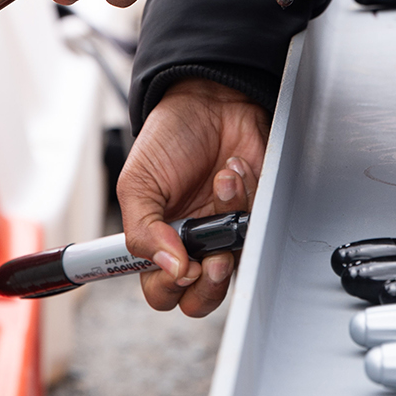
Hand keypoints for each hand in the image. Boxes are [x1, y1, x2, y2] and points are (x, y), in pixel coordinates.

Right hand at [117, 78, 268, 318]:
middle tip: (215, 256)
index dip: (170, 285)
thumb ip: (143, 230)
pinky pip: (258, 227)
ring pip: (235, 265)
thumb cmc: (168, 137)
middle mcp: (191, 244)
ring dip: (229, 221)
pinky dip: (247, 197)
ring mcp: (224, 232)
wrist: (209, 99)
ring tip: (222, 181)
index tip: (179, 266)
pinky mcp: (253, 215)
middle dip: (210, 282)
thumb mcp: (137, 182)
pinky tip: (234, 170)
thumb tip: (169, 267)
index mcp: (158, 241)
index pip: (161, 289)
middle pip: (201, 297)